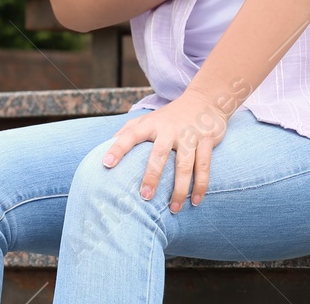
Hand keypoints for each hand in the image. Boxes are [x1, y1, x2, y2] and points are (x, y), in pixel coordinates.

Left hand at [100, 86, 231, 212]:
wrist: (205, 100)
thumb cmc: (169, 117)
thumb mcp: (148, 119)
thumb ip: (127, 132)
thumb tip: (103, 150)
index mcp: (151, 125)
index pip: (130, 135)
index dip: (118, 149)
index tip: (106, 164)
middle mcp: (169, 130)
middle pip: (159, 154)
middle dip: (152, 176)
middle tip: (145, 197)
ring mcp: (189, 135)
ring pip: (185, 165)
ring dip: (180, 189)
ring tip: (174, 209)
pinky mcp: (206, 140)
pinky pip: (204, 166)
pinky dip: (201, 185)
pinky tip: (195, 201)